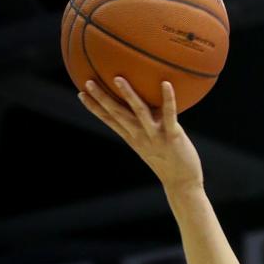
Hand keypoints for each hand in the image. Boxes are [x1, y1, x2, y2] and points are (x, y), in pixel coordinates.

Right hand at [78, 78, 202, 193]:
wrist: (182, 185)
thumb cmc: (169, 163)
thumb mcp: (152, 144)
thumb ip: (146, 127)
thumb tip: (146, 105)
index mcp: (133, 138)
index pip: (110, 120)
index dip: (94, 108)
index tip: (81, 94)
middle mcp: (140, 136)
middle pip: (117, 114)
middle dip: (102, 98)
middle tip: (88, 81)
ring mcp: (155, 136)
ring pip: (139, 112)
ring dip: (128, 95)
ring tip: (118, 78)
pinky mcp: (173, 136)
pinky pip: (169, 115)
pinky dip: (168, 99)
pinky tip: (166, 83)